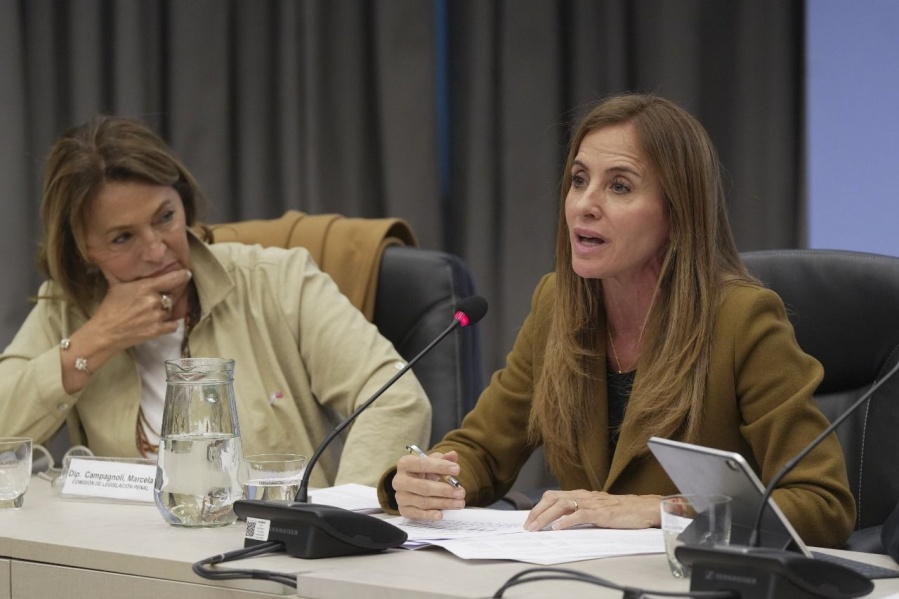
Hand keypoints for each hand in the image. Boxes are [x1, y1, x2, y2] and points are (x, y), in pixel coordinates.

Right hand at [89, 268, 192, 351]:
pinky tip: (161, 322)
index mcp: (145, 287)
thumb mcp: (116, 286)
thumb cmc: (109, 308)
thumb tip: (118, 259)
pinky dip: (169, 324)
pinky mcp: (158, 330)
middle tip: (156, 299)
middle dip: (166, 296)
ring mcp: (157, 316)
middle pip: (171, 295)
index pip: (172, 279)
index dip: (181, 276)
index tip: (187, 274)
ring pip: (171, 310)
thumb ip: (125, 275)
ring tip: (152, 312)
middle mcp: (154, 301)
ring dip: (165, 310)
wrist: (105, 332)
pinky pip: (173, 325)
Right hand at [392, 450, 465, 520]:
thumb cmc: (423, 471)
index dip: (440, 466)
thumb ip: (443, 458)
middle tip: (461, 492)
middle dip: (445, 490)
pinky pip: (418, 514)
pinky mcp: (403, 510)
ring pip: (424, 502)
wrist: (411, 484)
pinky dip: (430, 515)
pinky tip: (441, 514)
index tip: (457, 469)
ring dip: (444, 503)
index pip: (423, 464)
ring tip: (459, 502)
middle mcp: (399, 480)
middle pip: (424, 487)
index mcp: (405, 464)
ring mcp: (401, 496)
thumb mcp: (432, 462)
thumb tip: (453, 455)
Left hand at [524, 489, 660, 531]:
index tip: (530, 518)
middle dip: (538, 512)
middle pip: (553, 499)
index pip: (554, 496)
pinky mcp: (601, 512)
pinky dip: (567, 521)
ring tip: (537, 528)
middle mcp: (584, 495)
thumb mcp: (597, 508)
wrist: (642, 508)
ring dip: (547, 517)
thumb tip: (562, 521)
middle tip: (528, 525)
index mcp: (581, 494)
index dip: (539, 506)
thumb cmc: (621, 510)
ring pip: (562, 505)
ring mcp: (592, 503)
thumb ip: (581, 511)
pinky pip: (580, 514)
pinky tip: (558, 528)